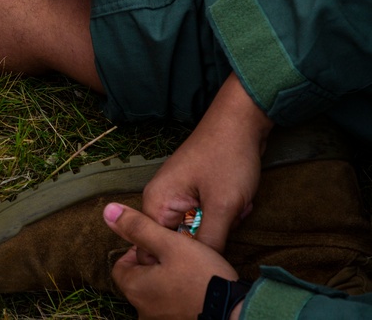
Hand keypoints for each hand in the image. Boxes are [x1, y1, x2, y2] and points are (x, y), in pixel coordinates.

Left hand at [106, 203, 241, 319]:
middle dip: (153, 266)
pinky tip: (196, 288)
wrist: (237, 314)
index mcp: (135, 289)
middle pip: (138, 281)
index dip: (138, 251)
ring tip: (188, 270)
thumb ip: (139, 227)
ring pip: (155, 295)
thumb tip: (108, 211)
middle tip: (176, 256)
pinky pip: (171, 308)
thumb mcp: (170, 244)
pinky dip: (178, 297)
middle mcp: (143, 311)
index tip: (159, 244)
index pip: (121, 266)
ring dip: (166, 282)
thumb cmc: (203, 277)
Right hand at [141, 73, 273, 252]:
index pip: (154, 248)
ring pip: (195, 230)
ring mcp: (175, 196)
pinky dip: (221, 214)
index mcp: (156, 203)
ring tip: (233, 208)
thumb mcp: (222, 207)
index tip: (206, 255)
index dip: (179, 259)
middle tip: (226, 219)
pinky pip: (203, 217)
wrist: (240, 123)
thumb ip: (208, 244)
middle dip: (206, 237)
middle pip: (178, 241)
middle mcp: (158, 200)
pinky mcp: (191, 192)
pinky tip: (235, 203)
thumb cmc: (227, 159)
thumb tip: (201, 271)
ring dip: (218, 225)